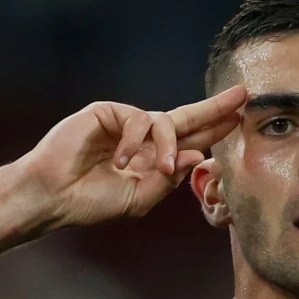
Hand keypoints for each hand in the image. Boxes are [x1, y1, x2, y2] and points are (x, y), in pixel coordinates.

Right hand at [14, 86, 245, 229]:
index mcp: (152, 159)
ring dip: (168, 146)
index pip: (191, 141)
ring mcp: (125, 123)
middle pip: (187, 118)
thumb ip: (168, 180)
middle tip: (242, 96)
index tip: (239, 118)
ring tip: (160, 168)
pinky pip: (137, 119)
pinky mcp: (108, 112)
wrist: (55, 196)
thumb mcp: (140, 199)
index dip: (215, 129)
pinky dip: (135, 141)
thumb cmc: (92, 202)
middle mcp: (143, 138)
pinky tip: (120, 160)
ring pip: (165, 123)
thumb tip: (197, 156)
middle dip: (214, 108)